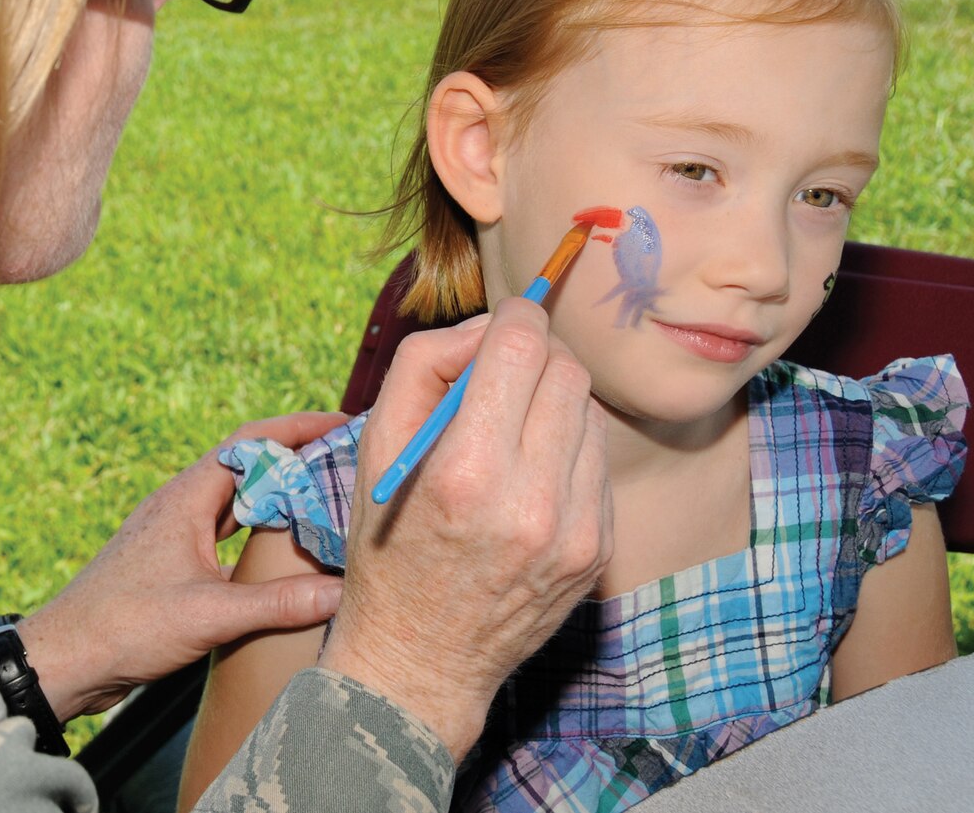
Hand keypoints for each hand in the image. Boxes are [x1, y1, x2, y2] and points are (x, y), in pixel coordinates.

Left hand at [19, 412, 349, 719]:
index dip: (297, 428)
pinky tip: (277, 550)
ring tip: (322, 498)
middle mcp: (179, 506)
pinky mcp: (171, 563)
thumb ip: (277, 603)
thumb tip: (342, 591)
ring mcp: (173, 534)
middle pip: (246, 466)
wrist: (65, 658)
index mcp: (185, 499)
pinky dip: (256, 530)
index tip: (340, 425)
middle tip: (343, 462)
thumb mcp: (209, 614)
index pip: (249, 443)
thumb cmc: (124, 626)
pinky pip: (223, 531)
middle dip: (295, 458)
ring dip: (275, 494)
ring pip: (234, 500)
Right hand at [319, 299, 611, 755]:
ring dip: (556, 402)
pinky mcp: (598, 552)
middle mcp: (529, 501)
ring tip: (514, 430)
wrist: (422, 657)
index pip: (521, 347)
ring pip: (590, 414)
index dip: (517, 316)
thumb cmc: (389, 543)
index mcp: (464, 470)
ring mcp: (574, 531)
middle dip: (538, 355)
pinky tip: (531, 475)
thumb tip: (485, 327)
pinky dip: (569, 450)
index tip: (508, 317)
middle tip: (507, 370)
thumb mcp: (375, 447)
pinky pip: (598, 464)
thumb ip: (424, 365)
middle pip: (567, 373)